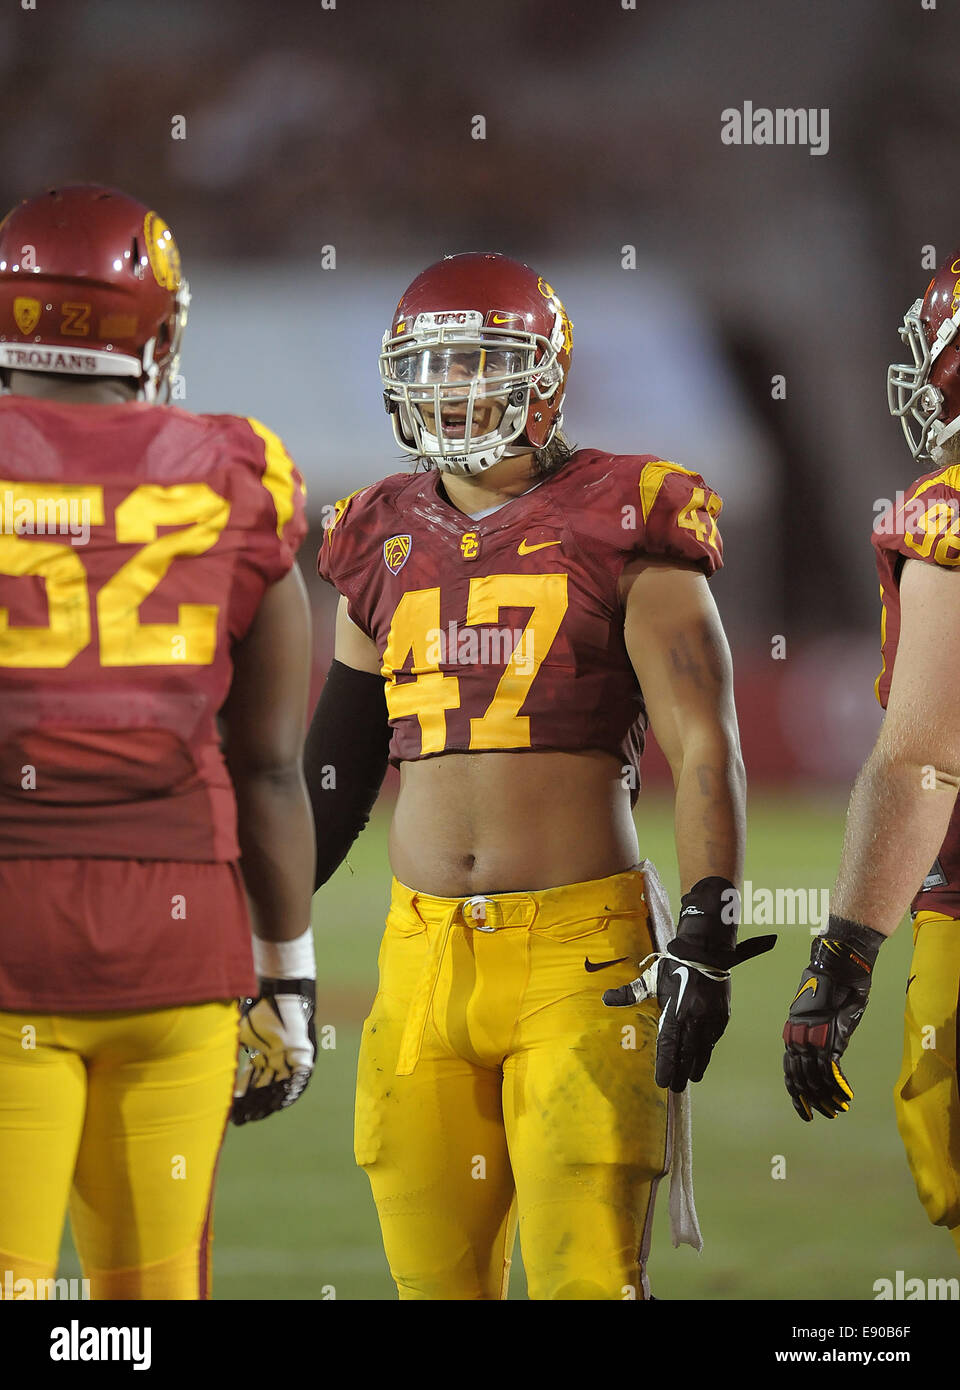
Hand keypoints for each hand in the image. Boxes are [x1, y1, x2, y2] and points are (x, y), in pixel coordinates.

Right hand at [232, 977, 316, 1124]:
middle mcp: (277, 1060)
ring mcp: (291, 1058)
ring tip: (258, 1116)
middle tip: (242, 1119)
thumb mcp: (240, 1032)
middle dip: (254, 1105)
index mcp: (263, 1055)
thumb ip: (228, 1046)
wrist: (281, 993)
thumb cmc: (259, 1009)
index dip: (243, 1095)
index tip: (232, 1108)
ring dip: (270, 1102)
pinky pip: (300, 1078)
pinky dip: (291, 1090)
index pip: (252, 1081)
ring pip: (282, 1087)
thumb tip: (205, 1058)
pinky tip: (280, 1103)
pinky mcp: (305, 1055)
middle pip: (265, 1088)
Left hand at [603, 876, 775, 1091]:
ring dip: (696, 1066)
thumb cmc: (674, 966)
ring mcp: (710, 1020)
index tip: (662, 1083)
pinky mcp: (722, 1017)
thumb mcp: (651, 979)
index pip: (668, 1047)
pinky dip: (707, 1051)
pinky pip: (713, 1040)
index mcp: (674, 1012)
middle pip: (686, 1054)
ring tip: (691, 1078)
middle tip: (677, 1088)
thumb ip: (630, 993)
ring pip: (702, 1050)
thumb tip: (605, 999)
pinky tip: (703, 1059)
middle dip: (681, 1073)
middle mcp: (693, 1020)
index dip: (666, 1066)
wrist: (705, 952)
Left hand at [782, 918, 883, 1121]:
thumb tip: (825, 1051)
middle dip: (811, 1100)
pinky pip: (831, 1070)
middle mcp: (798, 1036)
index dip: (796, 1092)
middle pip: (799, 1078)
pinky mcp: (830, 1036)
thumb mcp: (824, 1013)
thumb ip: (822, 1033)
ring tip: (836, 1110)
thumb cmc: (834, 984)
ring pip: (814, 1078)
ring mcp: (813, 1037)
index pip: (789, 1069)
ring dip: (827, 1098)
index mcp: (793, 1031)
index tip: (804, 1109)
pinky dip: (838, 1086)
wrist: (839, 964)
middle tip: (824, 1115)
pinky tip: (846, 1097)